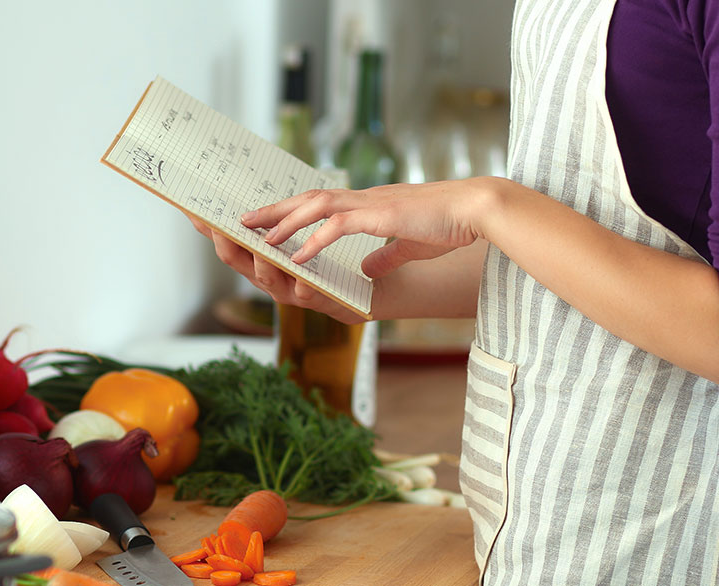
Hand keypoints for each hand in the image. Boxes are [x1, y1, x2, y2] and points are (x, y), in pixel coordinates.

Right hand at [183, 212, 366, 322]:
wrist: (371, 290)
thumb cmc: (334, 264)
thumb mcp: (299, 242)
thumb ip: (277, 226)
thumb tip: (250, 200)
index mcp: (264, 262)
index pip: (230, 243)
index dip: (209, 230)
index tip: (192, 210)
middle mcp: (272, 278)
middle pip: (239, 263)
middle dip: (227, 244)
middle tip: (217, 225)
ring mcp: (293, 292)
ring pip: (268, 280)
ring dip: (262, 263)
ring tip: (260, 247)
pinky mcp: (321, 301)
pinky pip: (308, 295)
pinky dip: (303, 285)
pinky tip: (301, 277)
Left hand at [242, 179, 488, 277]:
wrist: (477, 211)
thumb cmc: (450, 226)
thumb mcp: (410, 245)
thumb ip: (386, 255)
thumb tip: (369, 267)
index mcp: (368, 206)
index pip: (319, 204)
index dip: (289, 211)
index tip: (264, 221)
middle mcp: (363, 200)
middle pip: (306, 199)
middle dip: (272, 210)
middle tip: (241, 221)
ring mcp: (371, 206)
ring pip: (315, 207)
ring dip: (285, 221)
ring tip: (260, 236)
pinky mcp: (381, 217)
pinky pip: (339, 227)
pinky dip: (314, 240)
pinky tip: (297, 256)